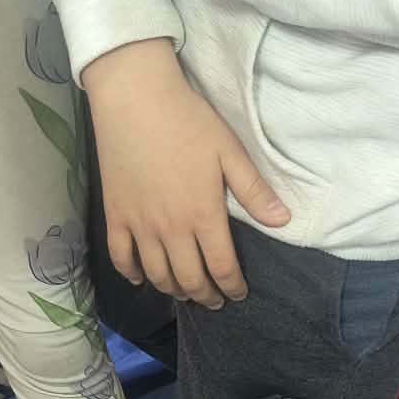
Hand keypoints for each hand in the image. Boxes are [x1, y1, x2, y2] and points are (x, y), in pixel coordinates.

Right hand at [84, 40, 288, 307]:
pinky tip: (142, 279)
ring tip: (185, 293)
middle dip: (205, 296)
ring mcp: (140, 226)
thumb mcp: (229, 151)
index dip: (233, 287)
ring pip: (157, 275)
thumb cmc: (188, 121)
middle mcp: (171, 229)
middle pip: (190, 280)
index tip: (239, 294)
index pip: (222, 268)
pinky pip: (121, 258)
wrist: (135, 98)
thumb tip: (282, 221)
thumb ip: (254, 191)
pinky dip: (132, 274)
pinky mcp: (116, 216)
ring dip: (174, 290)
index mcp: (203, 215)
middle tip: (214, 300)